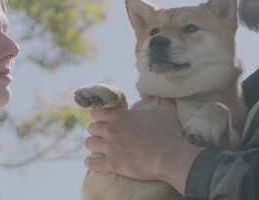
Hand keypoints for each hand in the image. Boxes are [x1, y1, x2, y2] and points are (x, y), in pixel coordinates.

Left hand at [84, 98, 200, 188]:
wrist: (169, 157)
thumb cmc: (169, 134)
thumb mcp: (167, 112)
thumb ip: (163, 100)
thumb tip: (164, 94)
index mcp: (120, 116)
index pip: (96, 112)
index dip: (99, 117)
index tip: (104, 122)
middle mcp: (111, 130)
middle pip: (91, 128)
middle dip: (97, 132)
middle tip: (104, 137)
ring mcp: (110, 147)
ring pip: (89, 144)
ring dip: (94, 146)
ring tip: (99, 149)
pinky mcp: (112, 164)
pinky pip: (91, 163)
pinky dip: (91, 164)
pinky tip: (95, 164)